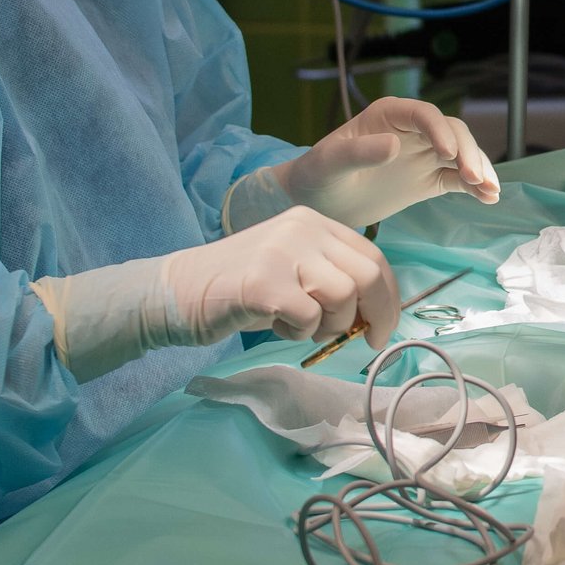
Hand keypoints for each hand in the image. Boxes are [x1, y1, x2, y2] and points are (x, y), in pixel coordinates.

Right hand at [32, 207, 399, 379]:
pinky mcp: (263, 282)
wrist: (175, 292)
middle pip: (368, 276)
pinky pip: (309, 317)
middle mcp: (302, 228)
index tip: (382, 329)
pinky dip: (299, 334)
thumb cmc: (239, 290)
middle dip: (374, 316)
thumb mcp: (293, 270)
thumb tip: (376, 315)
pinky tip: (276, 327)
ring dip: (330, 326)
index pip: (373, 257)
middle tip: (362, 342)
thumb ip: (332, 280)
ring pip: (343, 297)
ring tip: (300, 328)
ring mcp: (282, 252)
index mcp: (314, 222)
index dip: (388, 299)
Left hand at [277, 98, 499, 227]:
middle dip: (468, 153)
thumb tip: (394, 146)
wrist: (318, 202)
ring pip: (462, 154)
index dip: (441, 130)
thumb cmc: (318, 175)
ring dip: (479, 169)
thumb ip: (359, 153)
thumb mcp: (331, 163)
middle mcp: (412, 131)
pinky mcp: (428, 179)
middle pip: (452, 132)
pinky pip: (457, 178)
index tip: (448, 154)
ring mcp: (423, 155)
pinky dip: (474, 187)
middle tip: (476, 180)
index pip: (425, 114)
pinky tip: (487, 198)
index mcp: (389, 115)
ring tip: (490, 191)